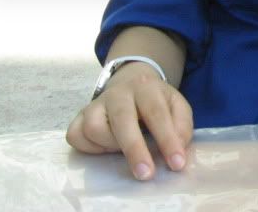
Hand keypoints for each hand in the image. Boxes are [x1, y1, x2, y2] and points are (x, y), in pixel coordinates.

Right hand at [66, 62, 192, 180]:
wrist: (130, 83)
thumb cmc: (155, 101)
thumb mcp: (176, 105)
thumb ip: (182, 125)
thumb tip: (178, 148)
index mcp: (146, 87)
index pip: (157, 113)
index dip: (167, 140)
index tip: (176, 164)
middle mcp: (119, 93)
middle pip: (122, 119)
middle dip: (135, 149)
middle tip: (146, 174)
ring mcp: (96, 104)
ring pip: (94, 128)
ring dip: (111, 145)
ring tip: (123, 149)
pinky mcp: (79, 116)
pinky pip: (76, 135)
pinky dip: (90, 147)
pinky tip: (105, 147)